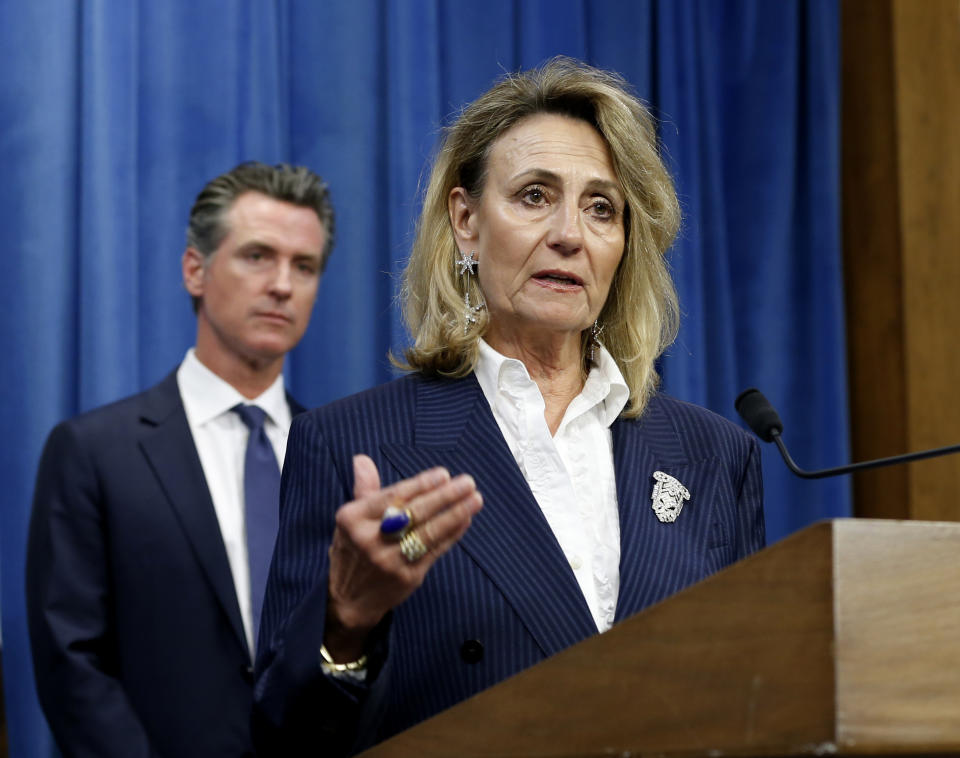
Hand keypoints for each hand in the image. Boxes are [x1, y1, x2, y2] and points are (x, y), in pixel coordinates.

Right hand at [324, 455, 482, 661]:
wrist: (348, 600)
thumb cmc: (353, 550)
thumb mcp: (350, 520)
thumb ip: (364, 489)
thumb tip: (363, 460)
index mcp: (353, 519)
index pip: (392, 496)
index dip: (420, 485)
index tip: (443, 474)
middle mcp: (369, 539)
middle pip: (414, 513)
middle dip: (444, 496)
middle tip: (467, 482)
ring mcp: (389, 560)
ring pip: (428, 532)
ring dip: (455, 514)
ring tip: (475, 499)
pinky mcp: (406, 577)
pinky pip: (435, 551)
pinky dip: (452, 535)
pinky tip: (465, 520)